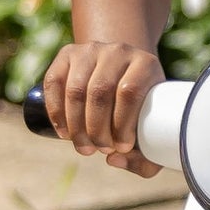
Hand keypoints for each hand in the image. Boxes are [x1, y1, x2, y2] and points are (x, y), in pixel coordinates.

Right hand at [41, 41, 164, 175]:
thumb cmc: (142, 107)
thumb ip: (145, 157)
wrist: (124, 69)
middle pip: (99, 92)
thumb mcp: (155, 127)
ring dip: (76, 126)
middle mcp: (118, 51)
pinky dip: (55, 112)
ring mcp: (90, 49)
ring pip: (75, 90)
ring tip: (84, 147)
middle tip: (100, 149)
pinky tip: (64, 132)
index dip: (122, 124)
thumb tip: (112, 159)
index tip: (121, 148)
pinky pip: (53, 83)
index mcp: (145, 64)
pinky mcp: (67, 53)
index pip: (129, 92)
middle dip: (96, 130)